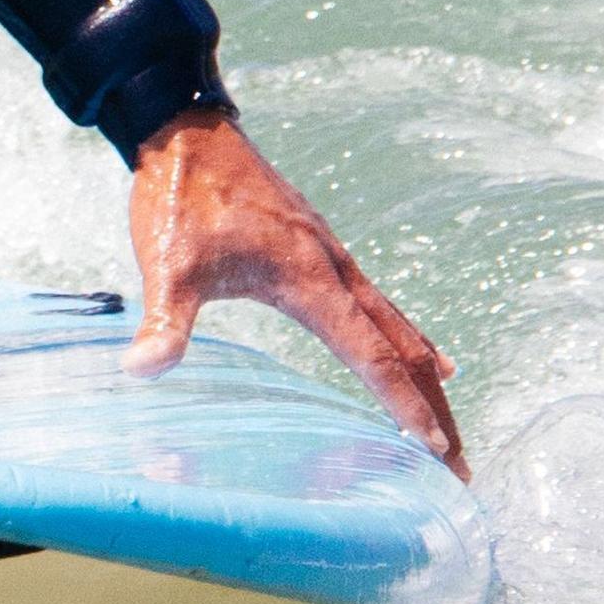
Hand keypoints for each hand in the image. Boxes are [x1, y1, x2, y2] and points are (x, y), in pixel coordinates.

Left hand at [126, 108, 466, 477]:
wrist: (188, 133)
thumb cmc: (180, 198)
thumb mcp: (166, 264)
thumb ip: (164, 323)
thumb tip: (140, 371)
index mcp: (310, 280)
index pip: (371, 356)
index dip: (404, 406)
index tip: (439, 452)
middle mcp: (335, 270)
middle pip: (402, 350)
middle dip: (433, 410)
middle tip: (463, 469)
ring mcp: (334, 257)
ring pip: (398, 328)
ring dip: (426, 381)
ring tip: (449, 430)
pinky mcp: (323, 249)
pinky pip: (382, 307)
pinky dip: (408, 344)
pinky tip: (424, 359)